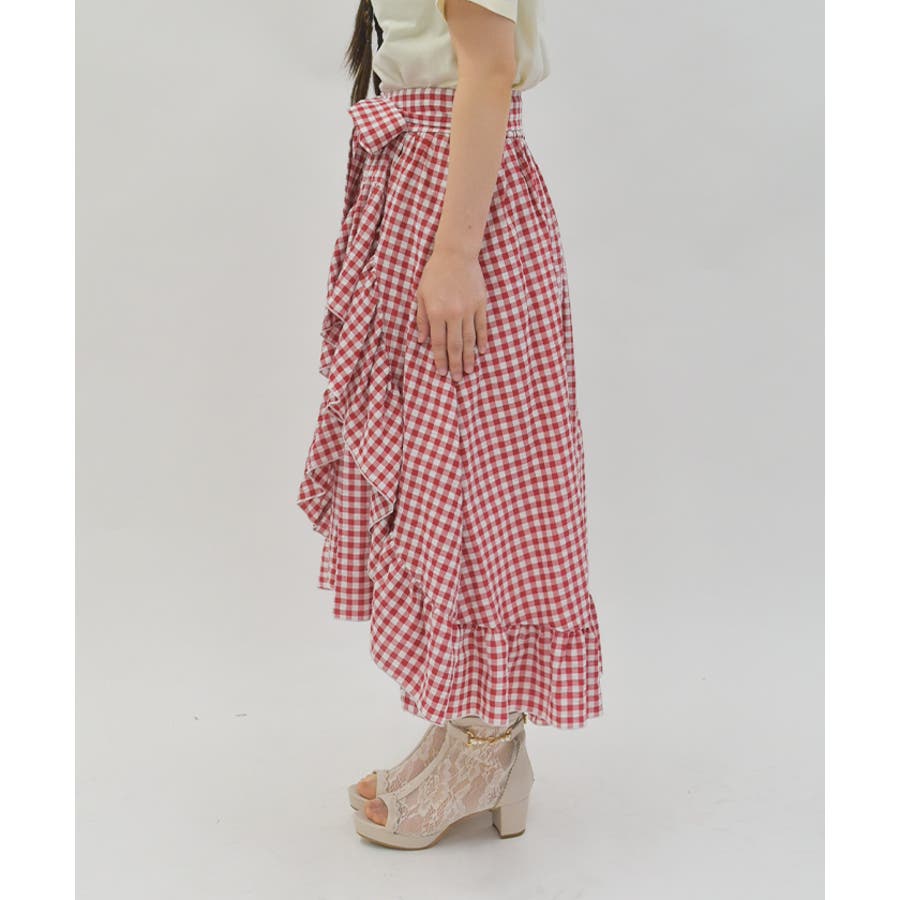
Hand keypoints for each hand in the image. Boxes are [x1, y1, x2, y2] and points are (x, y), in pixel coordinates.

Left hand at [415, 247, 487, 381]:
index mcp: (436, 313)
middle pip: (455, 345)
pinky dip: (482, 340)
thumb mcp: (421, 294)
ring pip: (469, 339)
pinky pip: (482, 326)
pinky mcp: (480, 303)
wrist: (456, 254)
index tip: (441, 372)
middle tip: (456, 379)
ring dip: (469, 357)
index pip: (438, 342)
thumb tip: (422, 340)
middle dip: (455, 364)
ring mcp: (469, 309)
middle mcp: (453, 314)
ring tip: (469, 370)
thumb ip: (422, 318)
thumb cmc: (434, 273)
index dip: (440, 359)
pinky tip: (481, 351)